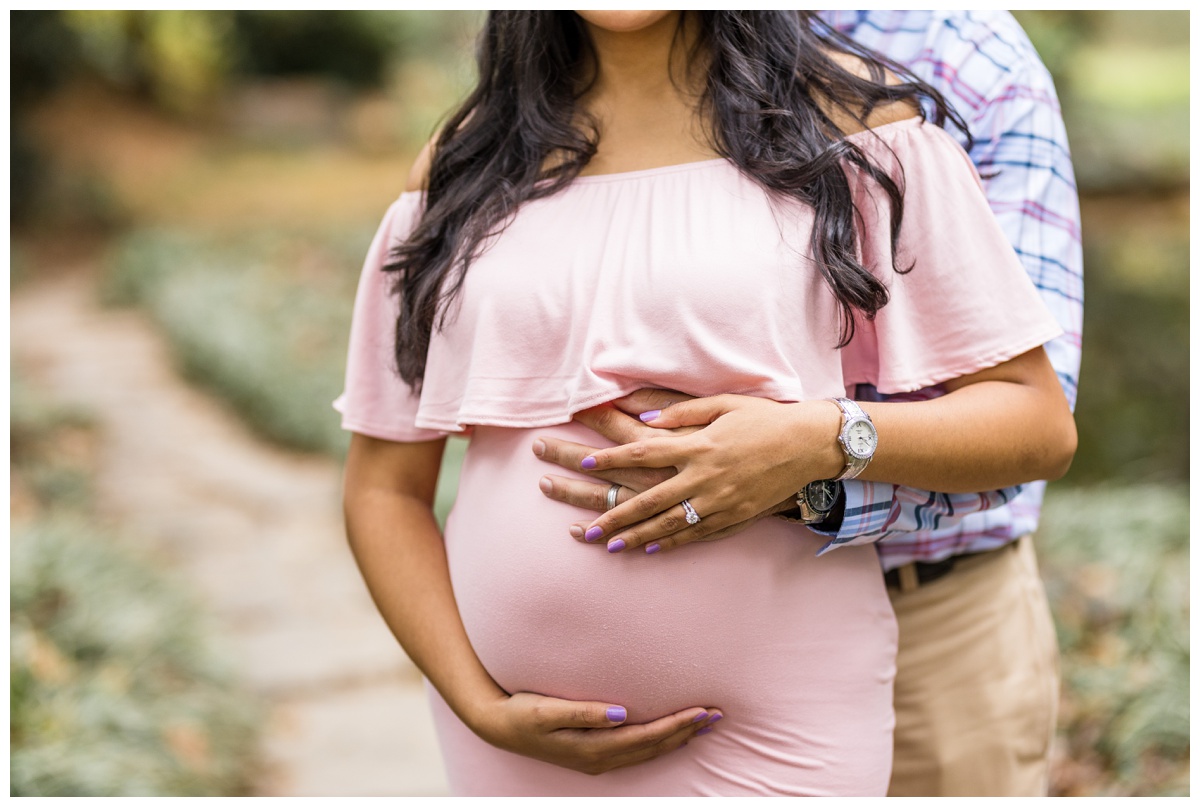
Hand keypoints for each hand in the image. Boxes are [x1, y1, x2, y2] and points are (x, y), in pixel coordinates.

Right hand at [476, 691, 722, 775]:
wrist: (497, 727)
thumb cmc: (522, 712)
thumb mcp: (547, 710)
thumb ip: (585, 712)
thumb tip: (622, 713)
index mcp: (593, 748)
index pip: (646, 736)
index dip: (676, 725)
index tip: (702, 710)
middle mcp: (600, 759)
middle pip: (653, 747)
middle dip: (686, 731)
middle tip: (717, 715)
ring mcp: (597, 760)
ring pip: (648, 752)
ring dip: (677, 738)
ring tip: (703, 724)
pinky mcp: (594, 755)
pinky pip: (637, 752)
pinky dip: (659, 742)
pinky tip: (670, 734)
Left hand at [533, 391, 786, 545]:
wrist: (810, 445)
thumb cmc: (766, 418)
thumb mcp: (725, 404)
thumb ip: (683, 412)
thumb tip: (646, 420)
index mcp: (698, 445)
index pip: (643, 452)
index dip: (612, 458)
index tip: (587, 464)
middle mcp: (704, 477)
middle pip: (648, 499)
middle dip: (614, 516)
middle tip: (585, 531)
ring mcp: (720, 501)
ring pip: (669, 525)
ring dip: (636, 538)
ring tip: (609, 547)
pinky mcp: (735, 516)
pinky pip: (697, 534)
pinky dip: (672, 543)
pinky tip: (651, 550)